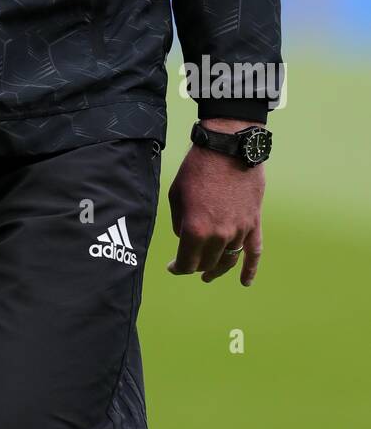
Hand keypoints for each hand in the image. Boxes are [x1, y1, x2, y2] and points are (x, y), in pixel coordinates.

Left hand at [166, 120, 264, 285]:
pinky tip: (245, 282)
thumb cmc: (197, 167)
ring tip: (208, 275)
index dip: (178, 268)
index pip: (186, 262)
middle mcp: (219, 235)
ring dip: (217, 269)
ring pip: (228, 260)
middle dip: (195, 266)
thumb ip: (180, 223)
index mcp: (196, 229)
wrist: (227, 146)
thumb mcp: (176, 195)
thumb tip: (186, 238)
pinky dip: (250, 269)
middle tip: (188, 265)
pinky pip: (254, 252)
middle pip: (207, 263)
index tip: (173, 267)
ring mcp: (239, 230)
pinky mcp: (254, 223)